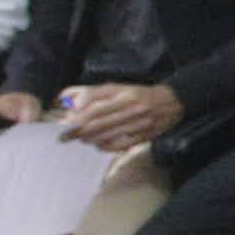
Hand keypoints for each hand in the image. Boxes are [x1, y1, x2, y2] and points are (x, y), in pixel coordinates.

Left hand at [59, 81, 183, 154]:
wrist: (170, 103)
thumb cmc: (138, 94)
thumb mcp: (117, 88)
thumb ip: (93, 93)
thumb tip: (70, 101)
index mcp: (123, 94)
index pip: (95, 105)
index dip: (77, 114)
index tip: (63, 120)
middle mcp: (131, 108)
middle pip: (98, 122)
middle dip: (78, 130)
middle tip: (64, 136)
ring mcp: (137, 124)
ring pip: (106, 135)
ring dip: (88, 139)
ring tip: (80, 139)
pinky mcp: (143, 136)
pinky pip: (119, 145)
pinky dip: (104, 146)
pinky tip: (98, 144)